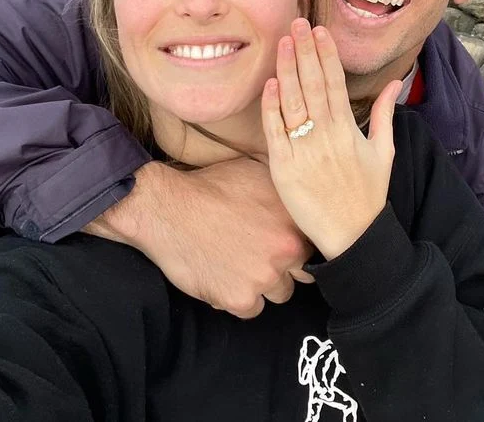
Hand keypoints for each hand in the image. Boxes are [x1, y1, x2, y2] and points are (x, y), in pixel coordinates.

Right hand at [86, 158, 312, 318]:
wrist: (169, 207)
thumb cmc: (212, 186)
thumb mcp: (260, 175)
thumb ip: (287, 195)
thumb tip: (304, 201)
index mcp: (295, 225)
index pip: (314, 250)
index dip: (296, 248)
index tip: (282, 246)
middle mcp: (286, 253)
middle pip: (299, 276)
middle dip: (283, 269)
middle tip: (258, 256)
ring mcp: (263, 278)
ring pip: (277, 295)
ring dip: (262, 285)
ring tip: (239, 265)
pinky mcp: (238, 298)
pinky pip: (250, 309)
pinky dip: (237, 298)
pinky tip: (223, 277)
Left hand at [261, 19, 401, 260]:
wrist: (352, 236)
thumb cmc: (368, 194)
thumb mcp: (384, 152)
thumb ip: (386, 115)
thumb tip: (396, 82)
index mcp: (349, 130)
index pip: (335, 83)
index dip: (326, 55)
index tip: (319, 31)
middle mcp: (326, 136)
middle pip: (313, 85)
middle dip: (304, 51)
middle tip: (296, 23)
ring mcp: (304, 151)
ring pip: (293, 102)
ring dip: (287, 70)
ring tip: (282, 43)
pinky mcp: (284, 168)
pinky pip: (275, 132)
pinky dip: (271, 107)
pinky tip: (270, 84)